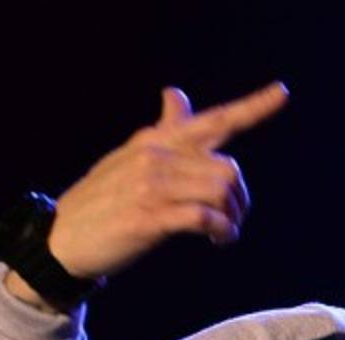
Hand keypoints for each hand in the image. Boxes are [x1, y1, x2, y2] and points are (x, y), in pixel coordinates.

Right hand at [52, 81, 289, 277]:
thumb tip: (175, 94)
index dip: (252, 106)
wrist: (61, 239)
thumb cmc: (102, 200)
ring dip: (233, 217)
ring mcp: (151, 186)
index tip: (282, 93)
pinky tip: (218, 241)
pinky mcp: (148, 218)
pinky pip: (204, 218)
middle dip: (240, 199)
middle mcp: (156, 156)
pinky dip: (221, 232)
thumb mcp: (129, 156)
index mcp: (156, 140)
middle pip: (228, 169)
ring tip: (224, 233)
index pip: (211, 119)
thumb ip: (162, 130)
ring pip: (220, 191)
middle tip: (231, 220)